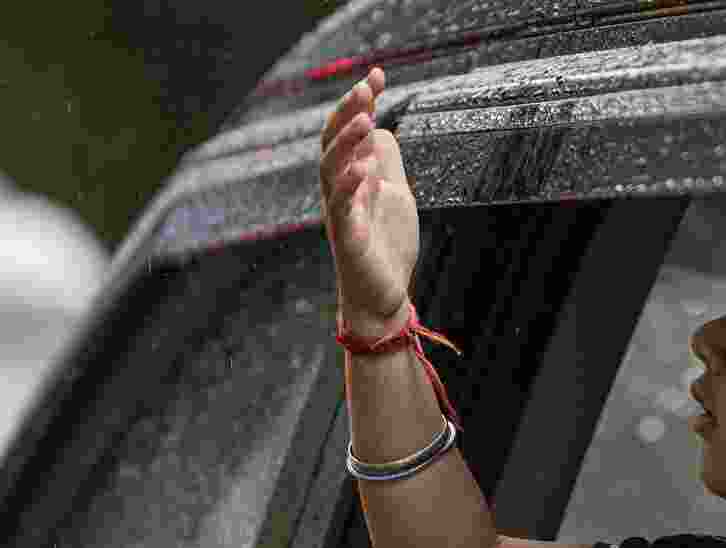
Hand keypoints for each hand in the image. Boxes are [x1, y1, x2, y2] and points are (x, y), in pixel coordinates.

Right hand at [319, 66, 418, 335]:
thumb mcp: (394, 195)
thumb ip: (387, 163)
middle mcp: (339, 191)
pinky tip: (365, 167)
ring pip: (331, 170)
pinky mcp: (348, 239)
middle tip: (366, 88)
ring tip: (365, 119)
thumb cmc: (385, 246)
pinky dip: (351, 185)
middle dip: (347, 113)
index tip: (378, 74)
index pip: (349, 132)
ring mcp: (341, 214)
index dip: (360, 103)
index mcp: (350, 178)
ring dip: (347, 143)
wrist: (384, 295)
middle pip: (333, 143)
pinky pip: (342, 208)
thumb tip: (383, 128)